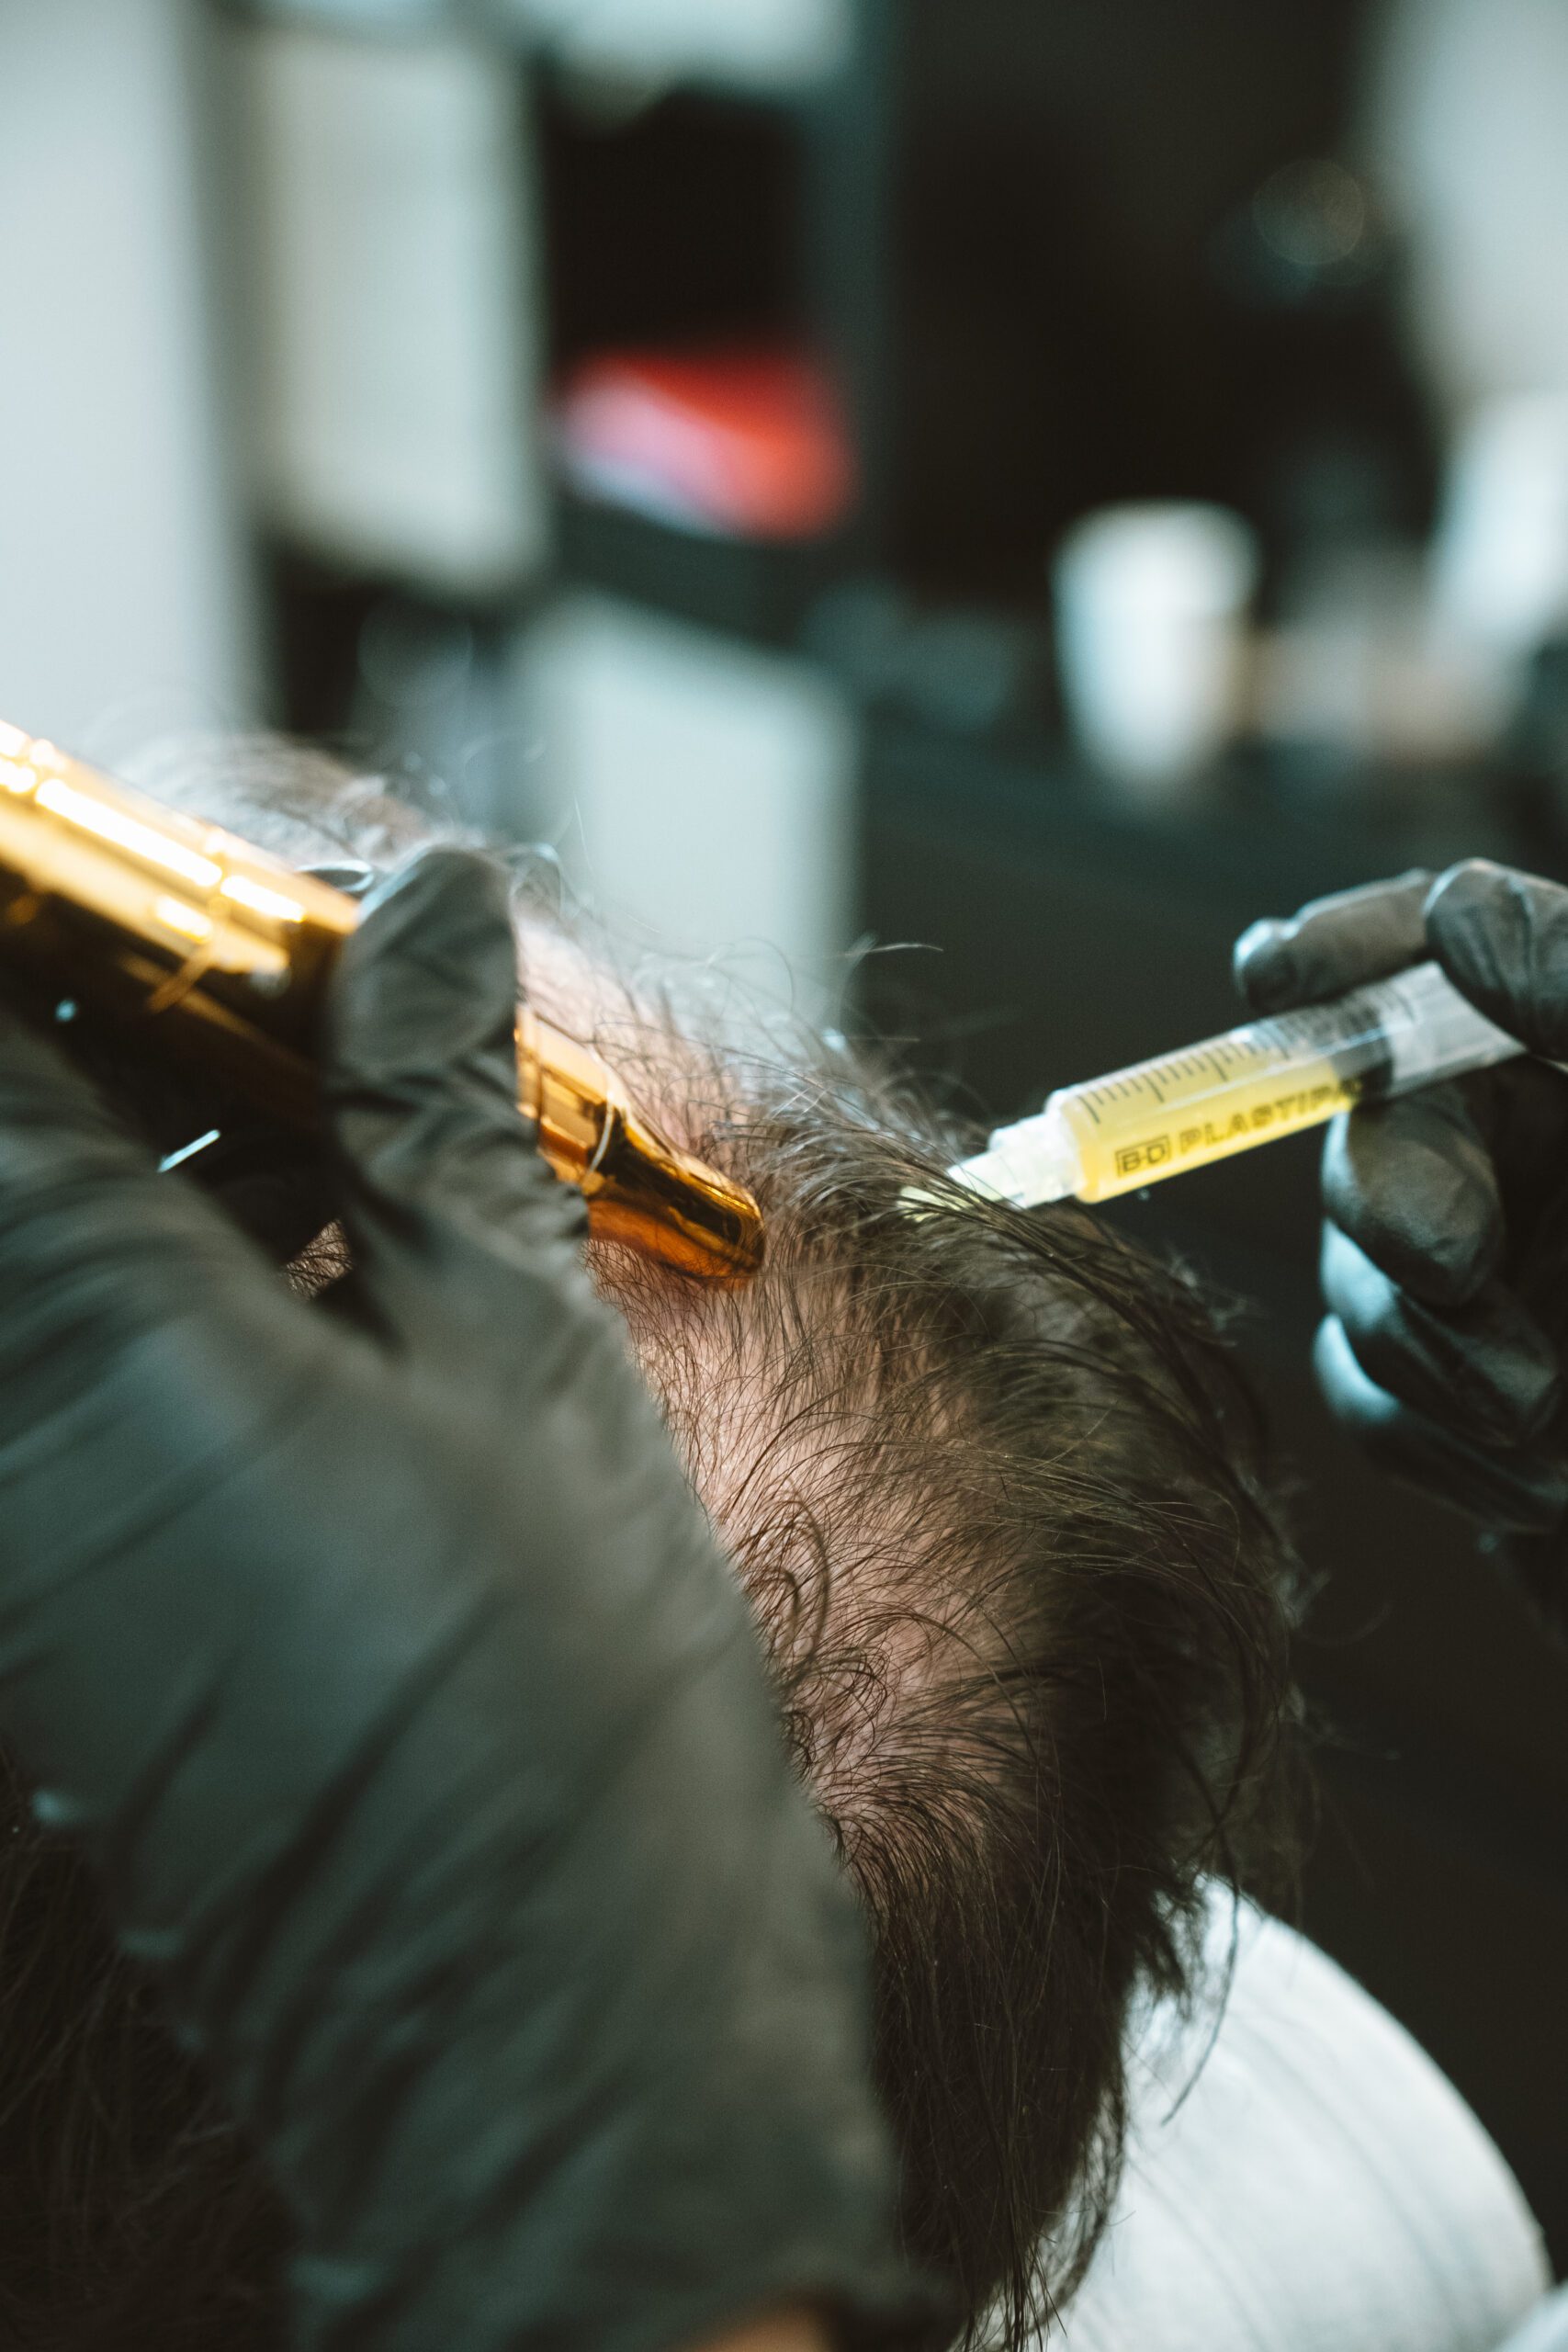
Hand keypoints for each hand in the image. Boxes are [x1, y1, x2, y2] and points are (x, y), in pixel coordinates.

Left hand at [0, 849, 927, 2351]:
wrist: (558, 2042)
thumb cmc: (567, 1722)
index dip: (43, 893)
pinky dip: (171, 1254)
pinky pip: (75, 1355)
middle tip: (289, 953)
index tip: (122, 840)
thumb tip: (419, 909)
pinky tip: (333, 1232)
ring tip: (342, 1078)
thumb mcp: (520, 1353)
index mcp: (84, 1338)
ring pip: (37, 1241)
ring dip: (150, 1125)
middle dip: (106, 1000)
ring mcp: (23, 1540)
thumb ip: (430, 1105)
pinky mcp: (71, 1608)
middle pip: (3, 1131)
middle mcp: (6, 1437)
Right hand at [1234, 861, 1567, 1626]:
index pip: (1431, 961)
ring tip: (1557, 1428)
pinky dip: (1446, 1450)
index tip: (1278, 973)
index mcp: (1564, 1049)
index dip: (1337, 953)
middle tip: (1454, 1262)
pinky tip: (1545, 1483)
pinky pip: (1376, 1404)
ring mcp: (1482, 1275)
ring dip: (1441, 1361)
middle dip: (1395, 1200)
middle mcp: (1517, 1143)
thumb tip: (1455, 907)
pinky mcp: (1455, 1399)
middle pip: (1373, 1133)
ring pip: (1361, 1287)